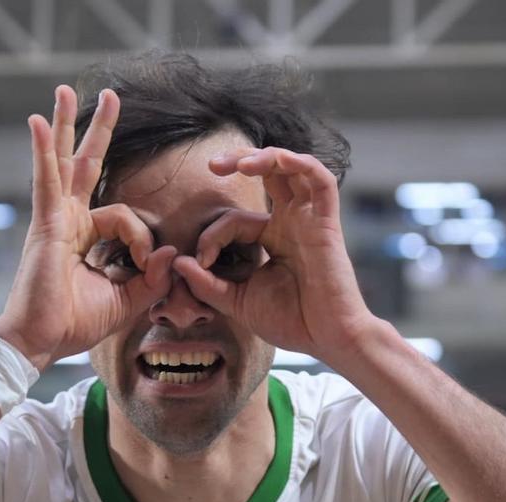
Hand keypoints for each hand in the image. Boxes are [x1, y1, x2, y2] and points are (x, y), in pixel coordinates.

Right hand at [0, 86, 176, 370]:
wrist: (42, 342)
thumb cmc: (75, 324)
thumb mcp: (128, 300)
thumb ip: (152, 278)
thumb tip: (172, 252)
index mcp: (86, 236)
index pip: (123, 216)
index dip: (142, 237)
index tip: (147, 264)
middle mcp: (69, 220)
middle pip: (87, 165)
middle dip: (98, 131)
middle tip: (110, 96)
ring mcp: (55, 218)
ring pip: (65, 162)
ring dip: (67, 124)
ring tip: (67, 90)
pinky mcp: (46, 224)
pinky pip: (47, 180)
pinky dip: (42, 150)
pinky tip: (39, 121)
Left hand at [172, 147, 378, 362]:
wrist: (328, 340)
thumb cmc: (291, 322)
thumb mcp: (237, 301)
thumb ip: (206, 283)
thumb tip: (177, 261)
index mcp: (274, 239)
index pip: (236, 220)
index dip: (213, 235)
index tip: (201, 262)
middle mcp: (292, 223)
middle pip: (268, 175)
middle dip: (239, 161)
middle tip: (212, 164)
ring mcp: (310, 220)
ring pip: (292, 169)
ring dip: (265, 157)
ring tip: (239, 163)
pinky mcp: (326, 222)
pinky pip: (320, 180)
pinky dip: (299, 163)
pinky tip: (275, 160)